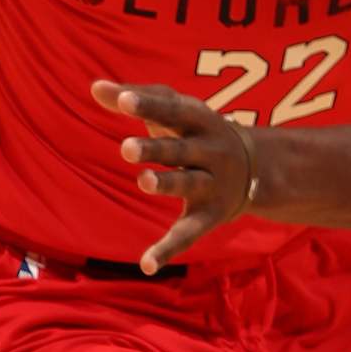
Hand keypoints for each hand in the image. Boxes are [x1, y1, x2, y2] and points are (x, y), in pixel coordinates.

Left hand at [91, 78, 260, 275]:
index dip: (149, 105)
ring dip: (167, 184)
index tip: (124, 101)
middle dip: (156, 150)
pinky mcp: (208, 216)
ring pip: (187, 183)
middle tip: (126, 148)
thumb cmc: (196, 131)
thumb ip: (135, 98)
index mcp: (199, 120)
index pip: (171, 110)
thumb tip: (95, 87)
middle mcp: (209, 151)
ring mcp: (211, 184)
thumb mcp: (175, 111)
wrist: (255, 167)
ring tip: (143, 181)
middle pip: (181, 149)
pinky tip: (146, 264)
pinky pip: (188, 233)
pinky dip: (168, 250)